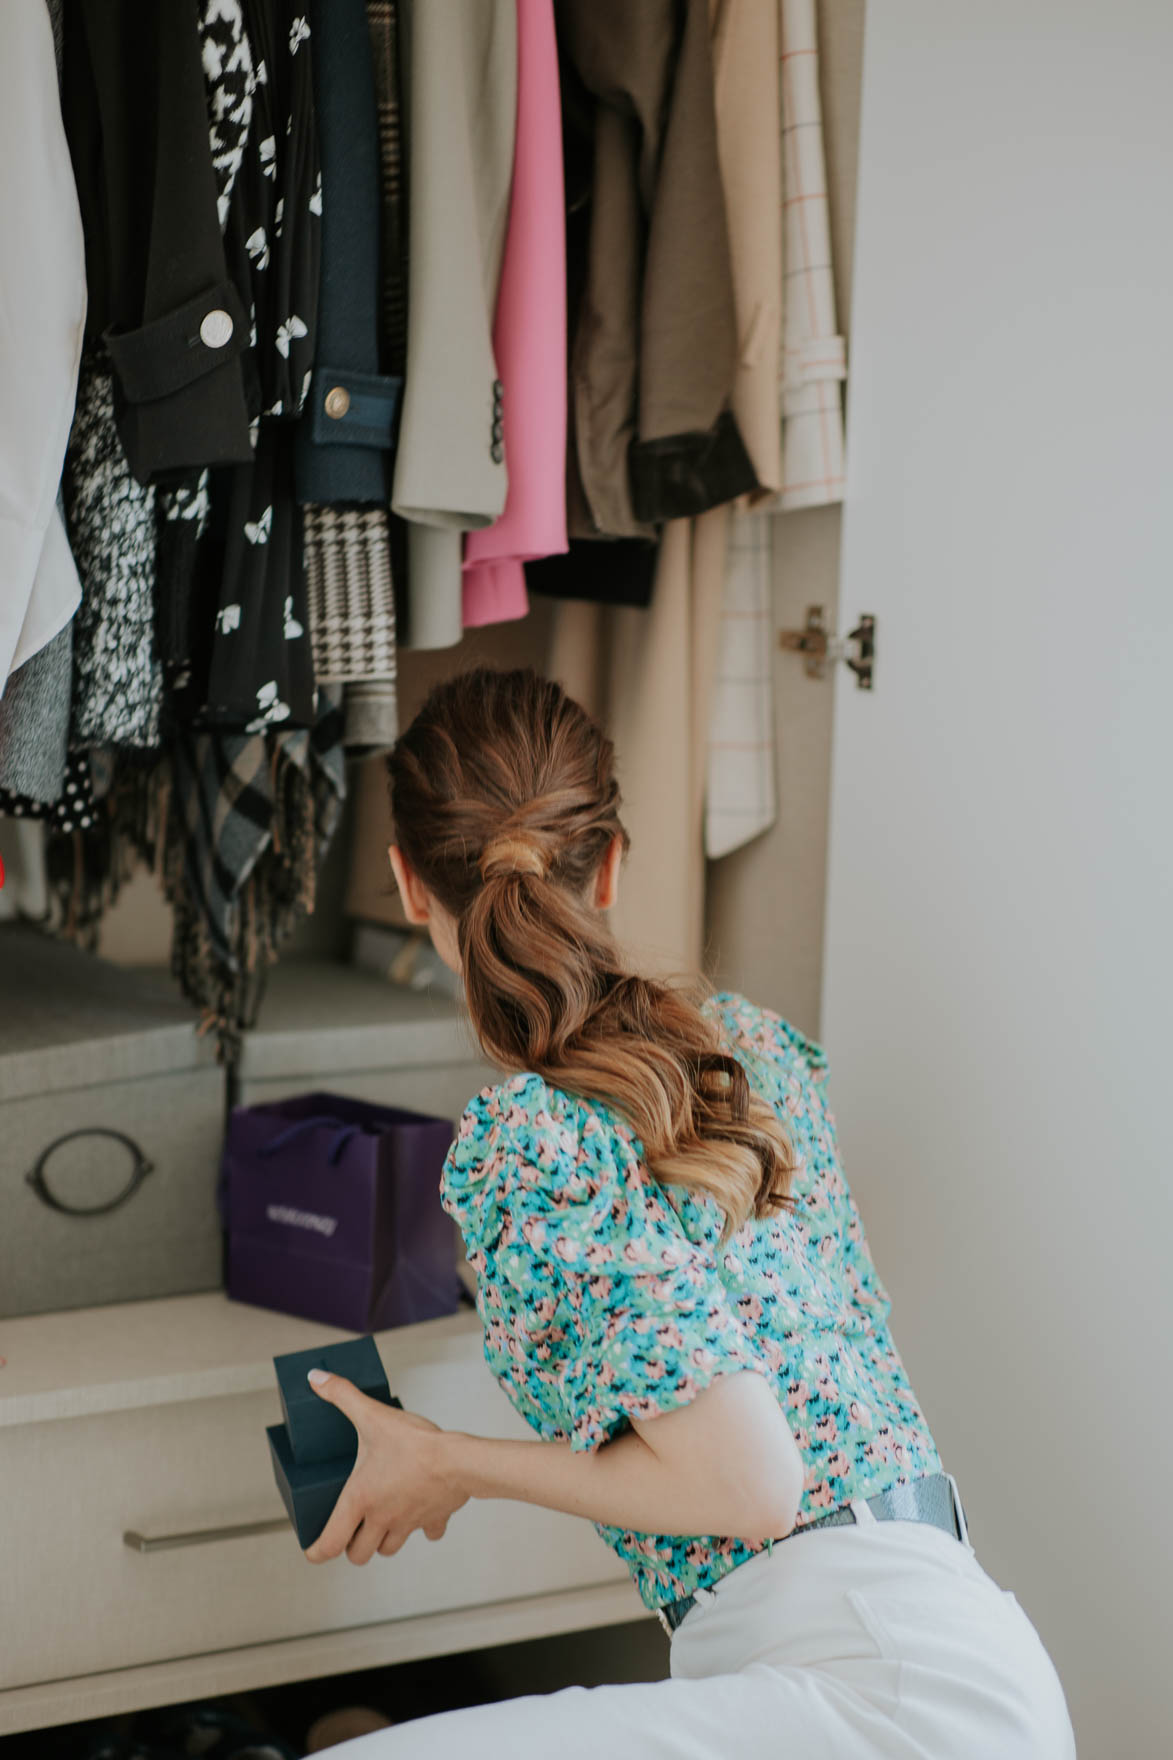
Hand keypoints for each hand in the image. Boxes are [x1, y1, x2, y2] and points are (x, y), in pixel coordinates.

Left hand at [303, 1371, 468, 1565]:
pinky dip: (421, 1528)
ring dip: (382, 1539)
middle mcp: (381, 1519)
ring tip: (381, 1519)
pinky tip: (420, 1510)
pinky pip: (426, 1534)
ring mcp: (408, 1523)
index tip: (313, 1548)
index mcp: (360, 1500)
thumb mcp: (372, 1415)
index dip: (316, 1551)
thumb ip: (342, 1395)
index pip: (330, 1544)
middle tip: (351, 1527)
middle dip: (352, 1545)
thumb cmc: (415, 1442)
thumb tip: (314, 1378)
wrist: (459, 1459)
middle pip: (359, 1555)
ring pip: (389, 1549)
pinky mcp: (433, 1520)